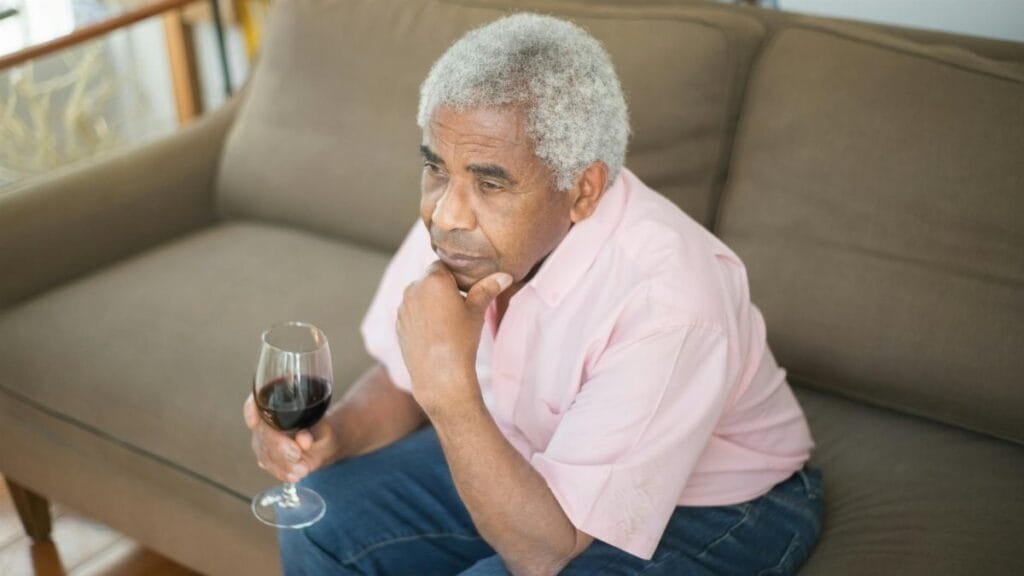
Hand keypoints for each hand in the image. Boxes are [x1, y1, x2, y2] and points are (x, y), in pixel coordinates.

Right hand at [243, 393, 338, 482]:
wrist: (324, 444)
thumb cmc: (323, 429)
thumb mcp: (324, 428)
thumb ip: (314, 433)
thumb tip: (303, 440)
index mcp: (279, 405)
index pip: (256, 403)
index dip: (250, 410)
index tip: (254, 422)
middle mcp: (266, 421)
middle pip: (262, 432)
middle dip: (278, 447)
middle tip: (297, 455)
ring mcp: (263, 439)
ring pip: (263, 451)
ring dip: (282, 463)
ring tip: (302, 469)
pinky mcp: (266, 455)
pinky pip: (268, 464)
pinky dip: (281, 472)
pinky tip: (293, 476)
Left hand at [396, 261, 511, 413]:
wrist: (440, 375)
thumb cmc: (461, 341)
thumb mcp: (477, 311)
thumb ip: (488, 289)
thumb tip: (505, 276)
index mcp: (434, 280)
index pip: (444, 265)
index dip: (456, 276)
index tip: (466, 290)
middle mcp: (414, 289)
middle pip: (430, 279)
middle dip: (443, 288)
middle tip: (459, 305)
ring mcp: (403, 307)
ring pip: (420, 295)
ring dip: (431, 301)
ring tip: (447, 321)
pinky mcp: (399, 323)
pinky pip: (412, 312)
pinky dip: (422, 316)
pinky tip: (436, 332)